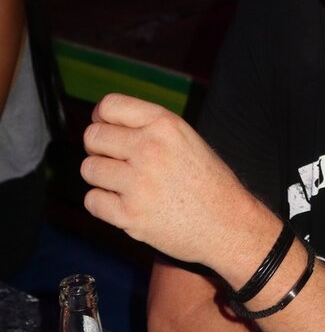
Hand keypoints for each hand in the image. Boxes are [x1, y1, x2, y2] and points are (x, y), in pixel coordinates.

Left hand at [81, 93, 267, 268]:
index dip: (101, 119)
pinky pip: (92, 200)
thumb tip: (106, 125)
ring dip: (101, 178)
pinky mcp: (130, 215)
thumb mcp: (186, 139)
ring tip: (123, 185)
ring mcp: (138, 183)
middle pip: (92, 137)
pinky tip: (122, 205)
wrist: (229, 225)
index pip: (109, 106)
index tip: (106, 130)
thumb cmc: (209, 183)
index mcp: (164, 125)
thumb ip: (149, 128)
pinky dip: (102, 204)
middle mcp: (149, 149)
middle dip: (98, 149)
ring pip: (88, 169)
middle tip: (114, 162)